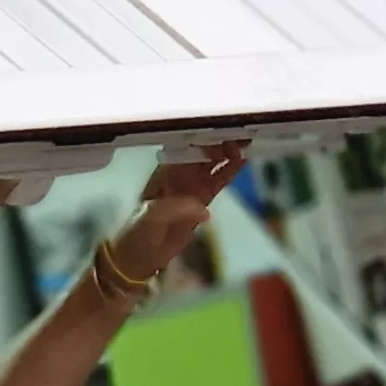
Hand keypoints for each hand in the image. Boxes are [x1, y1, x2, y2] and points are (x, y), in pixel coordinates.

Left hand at [107, 141, 248, 280]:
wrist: (140, 256)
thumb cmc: (138, 233)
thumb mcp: (151, 217)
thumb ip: (176, 209)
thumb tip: (205, 211)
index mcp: (164, 170)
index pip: (186, 145)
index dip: (203, 136)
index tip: (221, 128)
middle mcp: (179, 172)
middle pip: (202, 149)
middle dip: (219, 139)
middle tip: (240, 133)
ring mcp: (191, 185)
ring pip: (213, 161)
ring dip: (228, 151)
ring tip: (247, 140)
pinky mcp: (202, 199)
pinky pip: (219, 180)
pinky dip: (231, 170)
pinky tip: (244, 159)